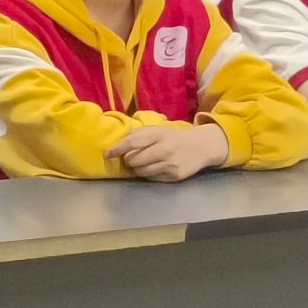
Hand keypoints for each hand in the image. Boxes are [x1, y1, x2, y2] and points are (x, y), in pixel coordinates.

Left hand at [106, 124, 228, 181]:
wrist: (199, 147)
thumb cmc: (172, 137)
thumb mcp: (156, 130)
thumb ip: (137, 134)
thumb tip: (117, 143)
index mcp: (157, 134)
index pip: (132, 143)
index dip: (117, 149)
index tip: (107, 154)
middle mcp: (164, 149)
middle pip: (134, 160)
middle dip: (127, 161)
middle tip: (128, 159)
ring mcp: (171, 164)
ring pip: (142, 172)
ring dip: (136, 169)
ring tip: (139, 164)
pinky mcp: (175, 176)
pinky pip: (152, 178)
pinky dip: (148, 174)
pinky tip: (152, 168)